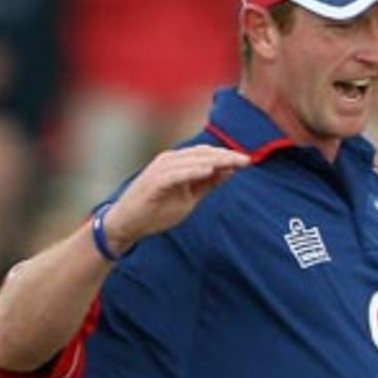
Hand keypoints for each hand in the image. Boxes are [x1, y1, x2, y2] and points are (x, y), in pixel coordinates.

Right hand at [102, 146, 250, 253]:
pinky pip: (176, 174)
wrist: (129, 223)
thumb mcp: (189, 197)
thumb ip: (207, 184)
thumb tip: (229, 171)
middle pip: (202, 154)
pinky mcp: (154, 182)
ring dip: (214, 161)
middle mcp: (169, 161)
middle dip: (226, 156)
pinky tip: (208, 170)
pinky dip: (192, 171)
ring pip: (192, 161)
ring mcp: (160, 169)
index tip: (248, 160)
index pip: (206, 154)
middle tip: (247, 160)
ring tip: (233, 162)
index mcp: (178, 162)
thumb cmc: (157, 209)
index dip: (227, 156)